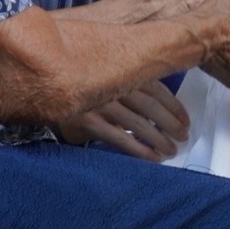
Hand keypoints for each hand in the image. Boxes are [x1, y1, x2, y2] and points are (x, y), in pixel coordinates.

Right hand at [56, 80, 189, 160]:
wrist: (43, 84)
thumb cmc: (80, 79)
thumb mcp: (106, 71)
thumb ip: (129, 78)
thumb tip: (161, 104)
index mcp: (122, 69)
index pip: (157, 89)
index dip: (175, 106)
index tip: (186, 121)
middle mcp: (113, 84)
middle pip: (151, 107)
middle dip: (171, 124)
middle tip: (184, 137)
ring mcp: (100, 102)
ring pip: (138, 124)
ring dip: (159, 140)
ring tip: (172, 151)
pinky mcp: (87, 121)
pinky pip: (120, 138)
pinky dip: (140, 150)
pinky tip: (153, 158)